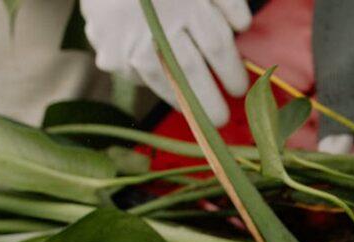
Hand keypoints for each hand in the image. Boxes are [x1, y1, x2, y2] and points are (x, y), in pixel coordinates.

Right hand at [80, 0, 250, 125]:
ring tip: (194, 110)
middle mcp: (157, 25)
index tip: (238, 89)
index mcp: (186, 5)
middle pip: (189, 71)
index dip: (231, 72)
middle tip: (220, 119)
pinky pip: (136, 76)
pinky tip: (163, 83)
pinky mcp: (111, 55)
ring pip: (162, 81)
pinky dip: (151, 82)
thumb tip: (242, 27)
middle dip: (209, 101)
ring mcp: (130, 42)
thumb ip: (227, 3)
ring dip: (181, 99)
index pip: (216, 46)